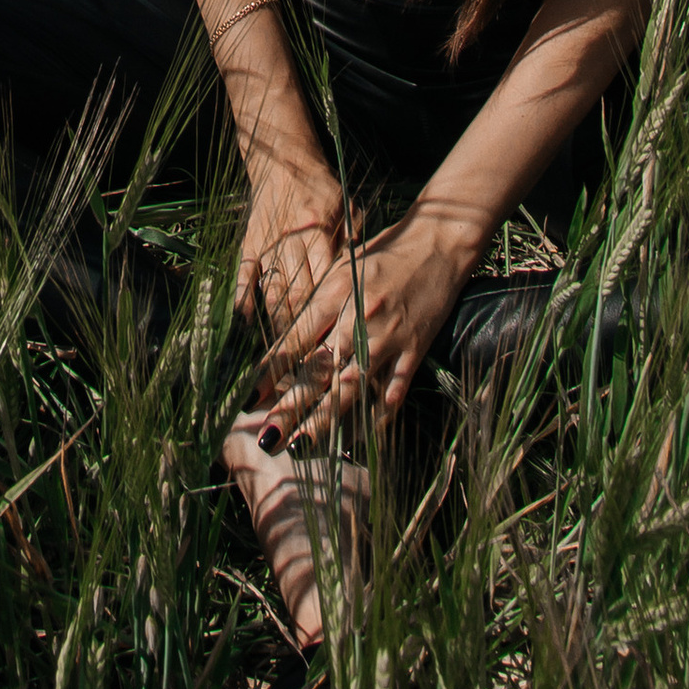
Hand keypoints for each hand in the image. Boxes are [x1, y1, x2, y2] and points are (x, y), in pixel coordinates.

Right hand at [235, 158, 349, 352]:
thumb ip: (354, 247)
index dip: (329, 317)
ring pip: (273, 291)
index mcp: (320, 230)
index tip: (335, 347)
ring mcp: (268, 243)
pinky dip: (244, 301)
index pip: (326, 284)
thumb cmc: (325, 191)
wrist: (285, 160)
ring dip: (277, 326)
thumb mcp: (349, 211)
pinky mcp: (249, 243)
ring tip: (282, 359)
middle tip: (307, 365)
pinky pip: (245, 276)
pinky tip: (245, 326)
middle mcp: (293, 239)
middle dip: (303, 333)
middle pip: (298, 294)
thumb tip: (362, 287)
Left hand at [253, 207, 469, 439]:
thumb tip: (290, 340)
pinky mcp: (414, 350)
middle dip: (291, 407)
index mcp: (337, 291)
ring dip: (325, 421)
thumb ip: (320, 302)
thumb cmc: (385, 252)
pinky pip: (392, 392)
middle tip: (267, 436)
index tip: (249, 396)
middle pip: (320, 369)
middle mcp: (359, 317)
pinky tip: (358, 441)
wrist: (439, 242)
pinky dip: (375, 419)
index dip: (271, 370)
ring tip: (302, 446)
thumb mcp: (344, 267)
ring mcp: (388, 337)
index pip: (297, 338)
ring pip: (352, 387)